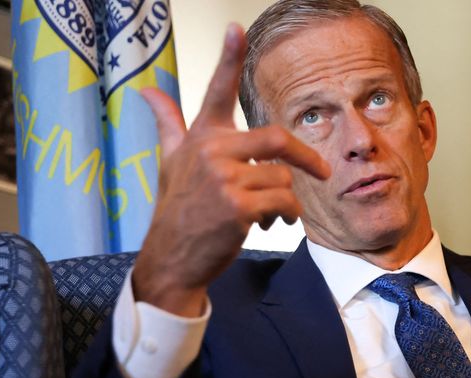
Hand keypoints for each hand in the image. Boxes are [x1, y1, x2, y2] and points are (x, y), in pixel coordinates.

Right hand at [132, 23, 330, 315]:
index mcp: (201, 136)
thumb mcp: (170, 161)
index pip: (217, 91)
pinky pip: (284, 202)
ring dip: (286, 200)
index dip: (229, 58)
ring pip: (283, 177)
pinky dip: (287, 216)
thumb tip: (148, 90)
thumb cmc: (178, 207)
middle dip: (305, 158)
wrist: (173, 256)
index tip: (237, 28)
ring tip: (267, 213)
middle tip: (322, 172)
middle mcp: (210, 150)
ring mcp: (223, 177)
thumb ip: (168, 123)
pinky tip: (270, 224)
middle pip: (277, 138)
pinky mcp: (237, 205)